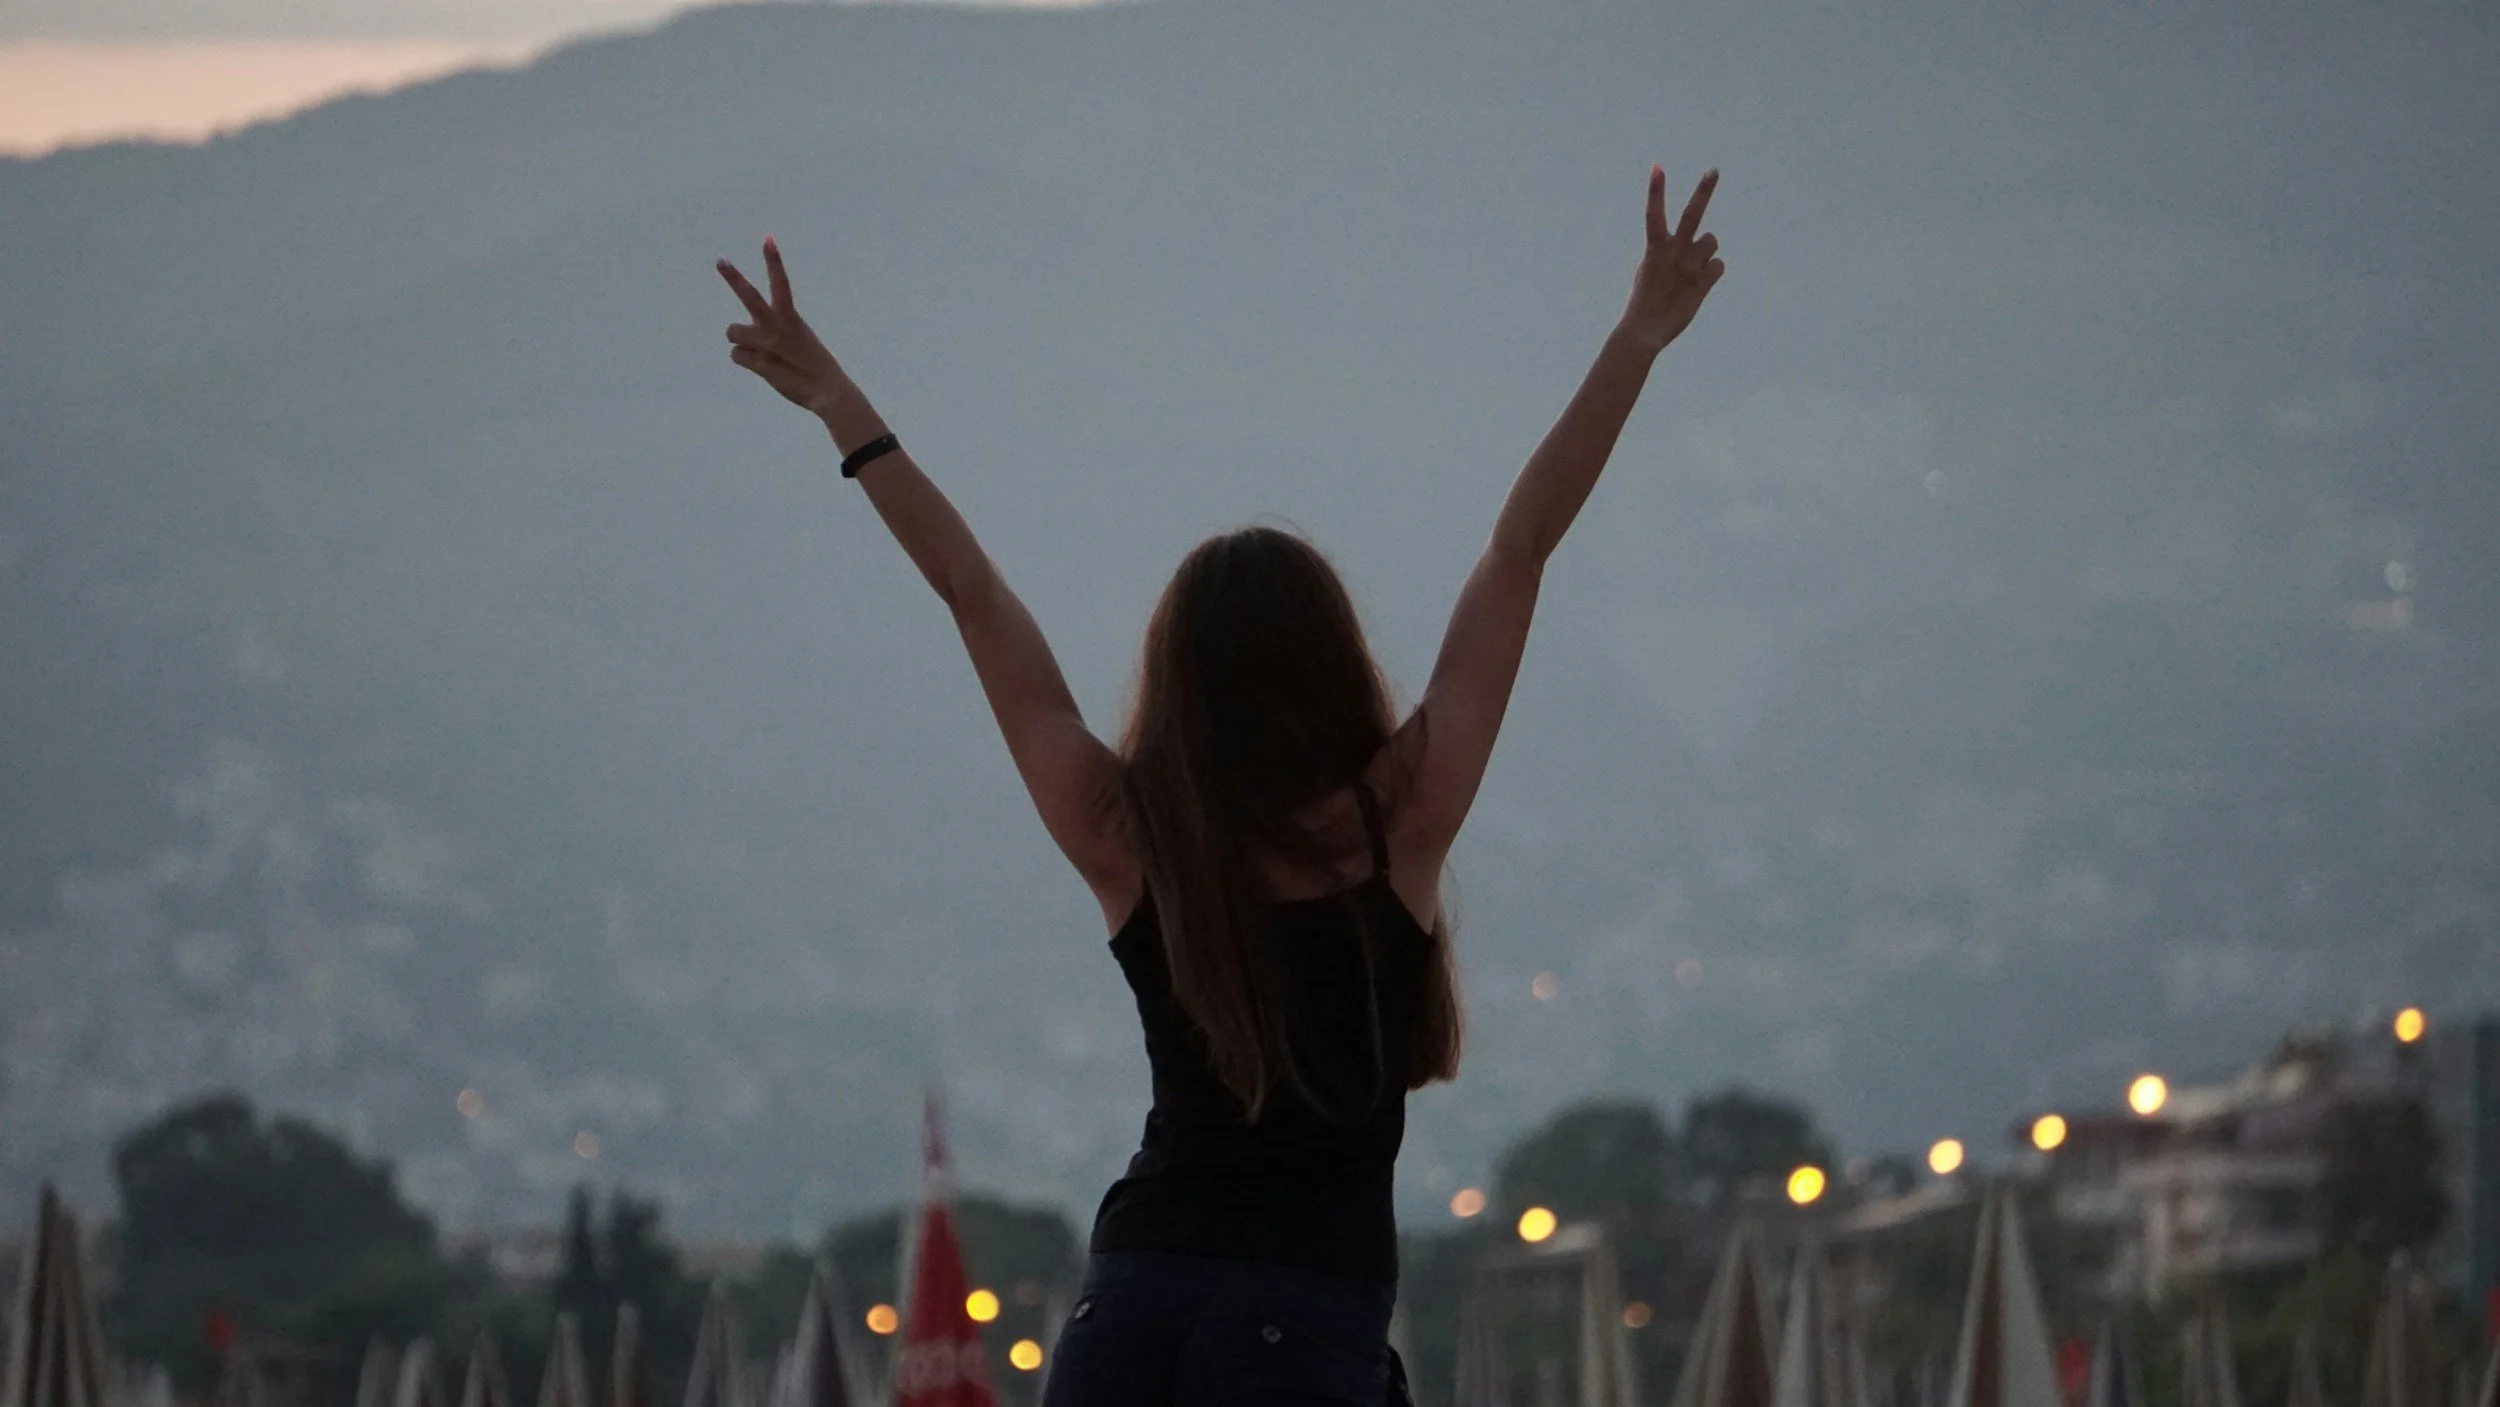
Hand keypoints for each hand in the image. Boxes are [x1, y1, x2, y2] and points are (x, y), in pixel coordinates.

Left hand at [718, 238, 845, 416]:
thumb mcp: (800, 337)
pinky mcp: (758, 364)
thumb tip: (753, 335)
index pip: (781, 283)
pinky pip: (736, 356)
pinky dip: (745, 361)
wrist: (827, 391)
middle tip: (720, 260)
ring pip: (732, 331)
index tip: (768, 239)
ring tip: (758, 350)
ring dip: (740, 340)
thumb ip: (777, 329)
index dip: (773, 260)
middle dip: (733, 277)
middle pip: (749, 296)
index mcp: (790, 317)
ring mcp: (766, 345)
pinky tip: (761, 367)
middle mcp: (776, 326)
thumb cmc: (814, 364)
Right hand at [1618, 167, 1722, 351]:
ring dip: (1707, 250)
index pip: (1654, 214)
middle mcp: (1674, 253)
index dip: (1656, 190)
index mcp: (1655, 249)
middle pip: (1692, 216)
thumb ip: (1670, 255)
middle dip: (1703, 191)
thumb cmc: (1643, 303)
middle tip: (1713, 171)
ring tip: (1692, 268)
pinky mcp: (1703, 283)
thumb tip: (1702, 245)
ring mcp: (1690, 267)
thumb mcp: (1649, 272)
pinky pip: (1719, 266)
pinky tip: (1698, 285)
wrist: (1644, 331)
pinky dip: (1712, 272)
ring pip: (1712, 241)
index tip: (1657, 167)